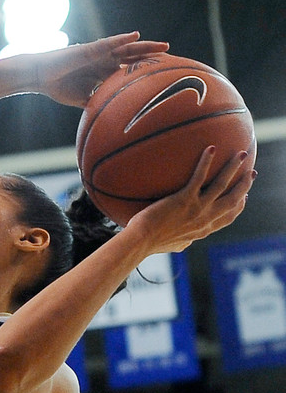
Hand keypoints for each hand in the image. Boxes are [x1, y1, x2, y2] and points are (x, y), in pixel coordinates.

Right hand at [31, 32, 169, 107]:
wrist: (41, 78)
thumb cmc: (58, 87)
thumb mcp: (82, 100)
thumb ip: (96, 104)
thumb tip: (107, 119)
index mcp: (104, 72)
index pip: (129, 70)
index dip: (145, 70)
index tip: (164, 74)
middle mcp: (104, 60)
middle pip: (133, 56)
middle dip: (152, 55)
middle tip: (171, 55)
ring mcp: (99, 53)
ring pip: (127, 48)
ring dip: (145, 45)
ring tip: (164, 45)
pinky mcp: (89, 49)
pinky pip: (109, 42)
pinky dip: (122, 39)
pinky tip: (135, 36)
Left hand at [126, 147, 254, 252]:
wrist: (141, 240)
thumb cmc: (152, 243)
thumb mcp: (175, 245)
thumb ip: (184, 241)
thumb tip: (185, 242)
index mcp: (203, 230)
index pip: (228, 217)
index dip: (238, 206)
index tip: (244, 196)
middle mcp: (205, 219)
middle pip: (233, 200)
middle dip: (245, 185)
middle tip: (251, 172)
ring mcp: (197, 208)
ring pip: (222, 185)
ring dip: (234, 167)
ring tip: (242, 153)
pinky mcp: (184, 199)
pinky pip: (199, 177)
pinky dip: (206, 162)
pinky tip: (211, 148)